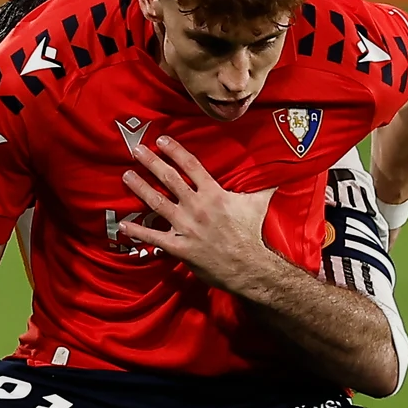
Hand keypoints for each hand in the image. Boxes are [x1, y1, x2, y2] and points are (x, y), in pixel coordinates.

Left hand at [118, 136, 280, 288]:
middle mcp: (196, 206)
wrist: (251, 268)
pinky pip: (154, 237)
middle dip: (151, 162)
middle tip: (135, 150)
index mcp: (214, 194)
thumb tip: (284, 170)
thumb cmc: (256, 236)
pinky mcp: (180, 247)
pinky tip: (123, 224)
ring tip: (126, 176)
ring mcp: (186, 227)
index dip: (174, 151)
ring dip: (139, 188)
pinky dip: (138, 230)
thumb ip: (265, 185)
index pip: (190, 166)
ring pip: (157, 203)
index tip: (160, 140)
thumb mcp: (261, 204)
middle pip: (168, 179)